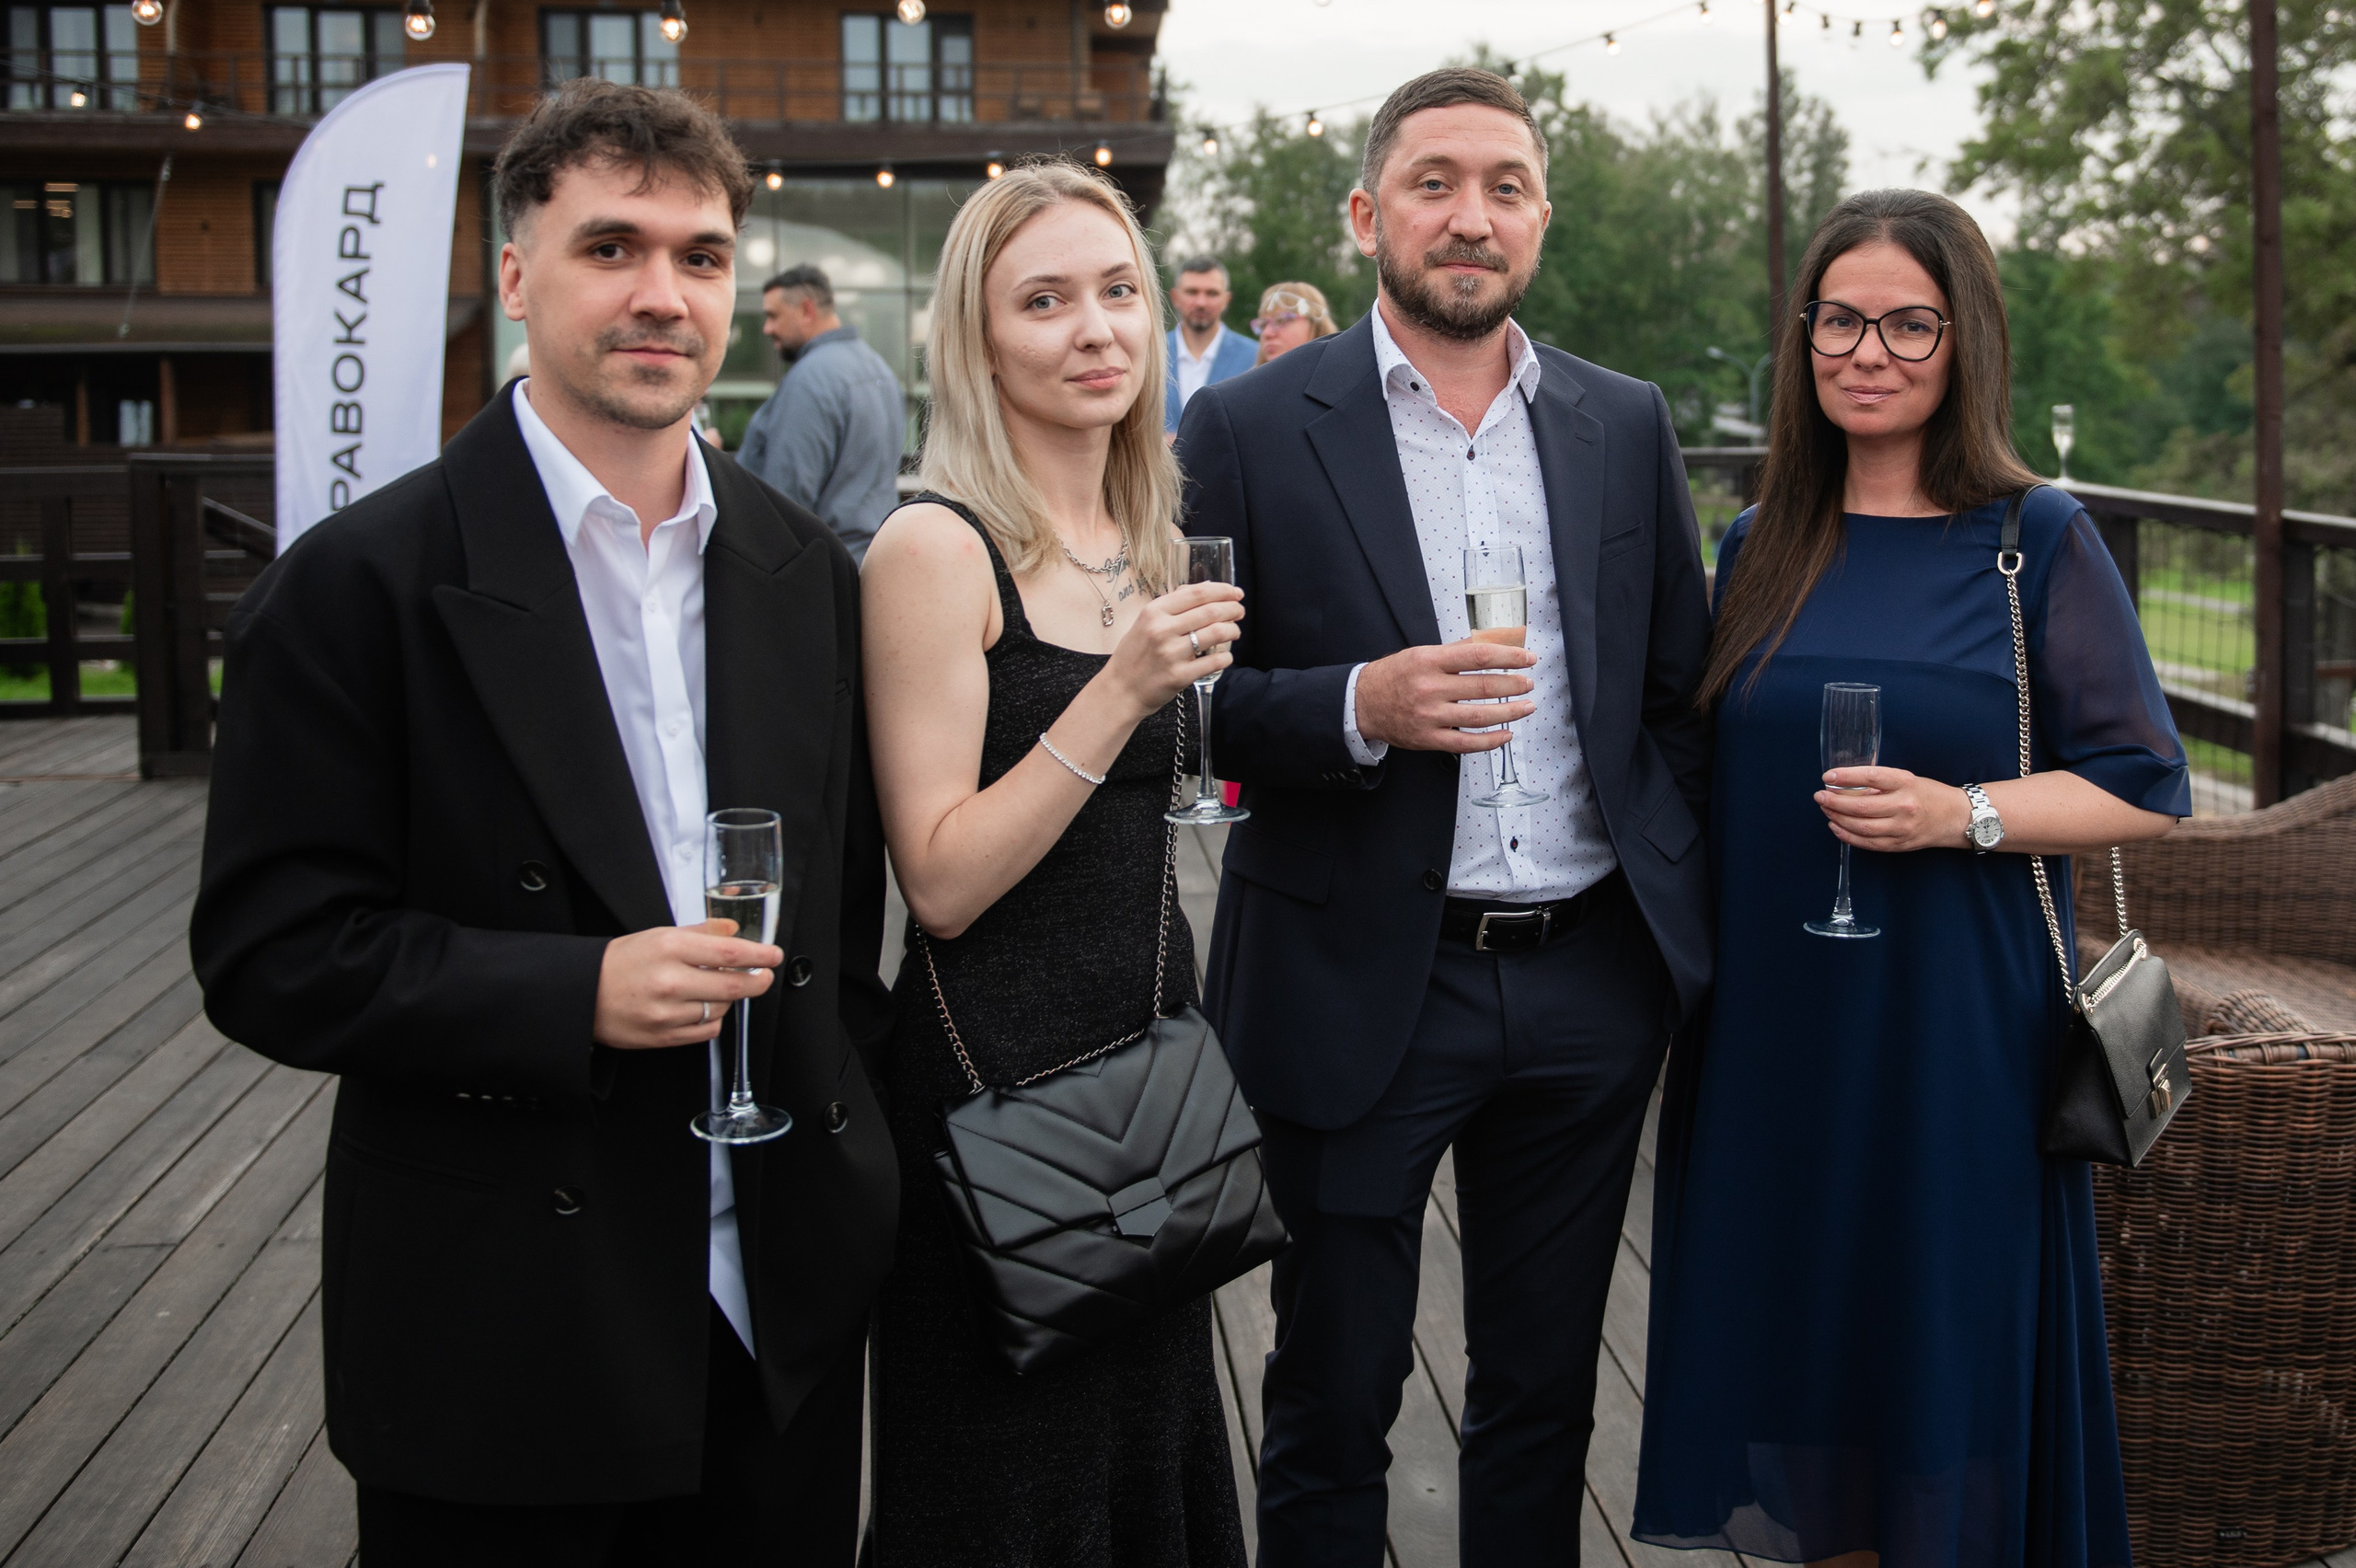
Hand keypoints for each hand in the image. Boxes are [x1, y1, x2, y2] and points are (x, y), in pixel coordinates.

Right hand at [593, 920, 782, 1049]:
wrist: (583, 993)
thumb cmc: (621, 962)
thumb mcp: (659, 935)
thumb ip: (701, 933)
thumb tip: (734, 931)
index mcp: (670, 948)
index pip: (729, 953)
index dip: (759, 955)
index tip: (773, 955)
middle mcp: (670, 980)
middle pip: (733, 986)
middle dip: (757, 981)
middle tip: (764, 976)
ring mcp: (667, 1012)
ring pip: (721, 1008)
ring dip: (728, 999)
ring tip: (715, 988)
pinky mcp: (663, 1036)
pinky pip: (706, 1030)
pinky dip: (712, 1019)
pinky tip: (702, 1007)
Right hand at [1102, 579, 1244, 719]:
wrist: (1120, 690)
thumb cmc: (1134, 655)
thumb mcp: (1144, 622)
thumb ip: (1172, 604)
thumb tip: (1205, 587)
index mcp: (1154, 612)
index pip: (1197, 593)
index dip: (1223, 590)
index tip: (1235, 593)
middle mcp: (1162, 629)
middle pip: (1210, 611)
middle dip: (1233, 609)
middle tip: (1240, 611)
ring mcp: (1171, 653)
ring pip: (1216, 633)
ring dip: (1232, 630)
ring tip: (1234, 632)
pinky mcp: (1179, 676)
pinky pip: (1214, 662)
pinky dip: (1226, 657)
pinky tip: (1225, 656)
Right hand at [1353, 640, 1537, 752]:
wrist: (1362, 704)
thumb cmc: (1394, 676)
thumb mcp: (1421, 653)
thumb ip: (1456, 650)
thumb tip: (1492, 643)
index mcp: (1430, 661)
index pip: (1478, 656)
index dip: (1508, 657)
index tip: (1527, 658)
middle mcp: (1430, 688)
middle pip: (1484, 686)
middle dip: (1513, 685)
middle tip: (1529, 683)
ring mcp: (1430, 716)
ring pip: (1480, 716)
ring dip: (1509, 712)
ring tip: (1526, 706)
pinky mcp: (1428, 738)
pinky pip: (1466, 743)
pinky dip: (1490, 741)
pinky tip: (1506, 734)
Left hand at [1817, 767, 1971, 852]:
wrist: (1956, 818)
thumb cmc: (1928, 794)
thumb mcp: (1907, 779)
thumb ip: (1879, 783)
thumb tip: (1844, 785)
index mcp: (1906, 783)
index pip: (1871, 777)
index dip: (1846, 776)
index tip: (1828, 777)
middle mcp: (1904, 806)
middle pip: (1861, 806)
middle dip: (1834, 801)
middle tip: (1820, 796)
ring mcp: (1902, 828)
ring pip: (1861, 827)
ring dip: (1838, 818)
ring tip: (1826, 809)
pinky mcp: (1899, 844)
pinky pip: (1867, 843)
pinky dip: (1847, 835)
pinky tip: (1836, 826)